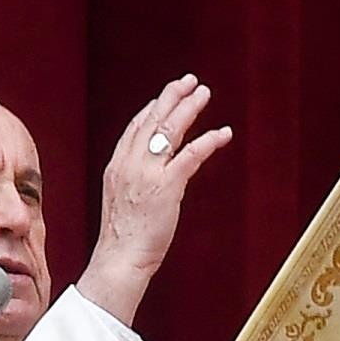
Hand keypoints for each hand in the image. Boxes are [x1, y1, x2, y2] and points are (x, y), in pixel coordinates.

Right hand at [75, 74, 232, 324]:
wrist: (119, 259)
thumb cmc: (123, 239)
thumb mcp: (120, 202)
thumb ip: (133, 183)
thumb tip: (148, 180)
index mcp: (116, 166)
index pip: (135, 127)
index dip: (152, 108)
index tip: (165, 97)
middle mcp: (129, 163)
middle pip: (152, 120)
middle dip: (172, 96)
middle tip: (189, 81)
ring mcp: (147, 172)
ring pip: (170, 130)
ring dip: (189, 108)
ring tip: (204, 94)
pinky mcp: (167, 185)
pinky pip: (191, 154)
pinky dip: (208, 140)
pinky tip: (222, 133)